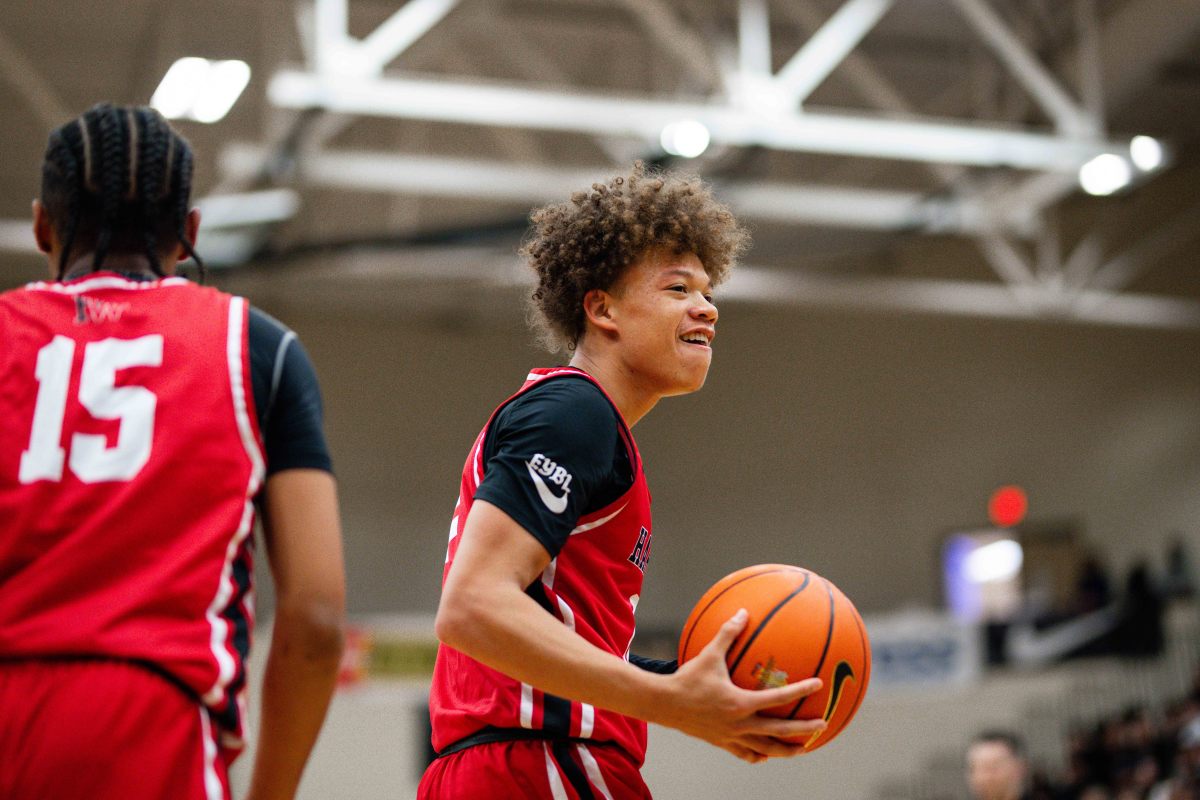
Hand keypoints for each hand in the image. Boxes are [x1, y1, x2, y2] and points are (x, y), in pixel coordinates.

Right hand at [656, 609, 825, 762]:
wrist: (664, 704)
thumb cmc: (687, 678)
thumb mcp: (709, 654)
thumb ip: (728, 634)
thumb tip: (743, 612)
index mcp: (741, 702)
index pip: (778, 697)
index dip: (800, 690)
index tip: (818, 684)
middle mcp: (740, 723)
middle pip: (778, 731)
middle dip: (803, 730)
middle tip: (823, 724)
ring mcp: (732, 736)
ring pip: (765, 748)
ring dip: (785, 749)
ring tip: (801, 749)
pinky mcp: (722, 743)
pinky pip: (744, 753)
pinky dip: (757, 754)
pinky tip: (765, 755)